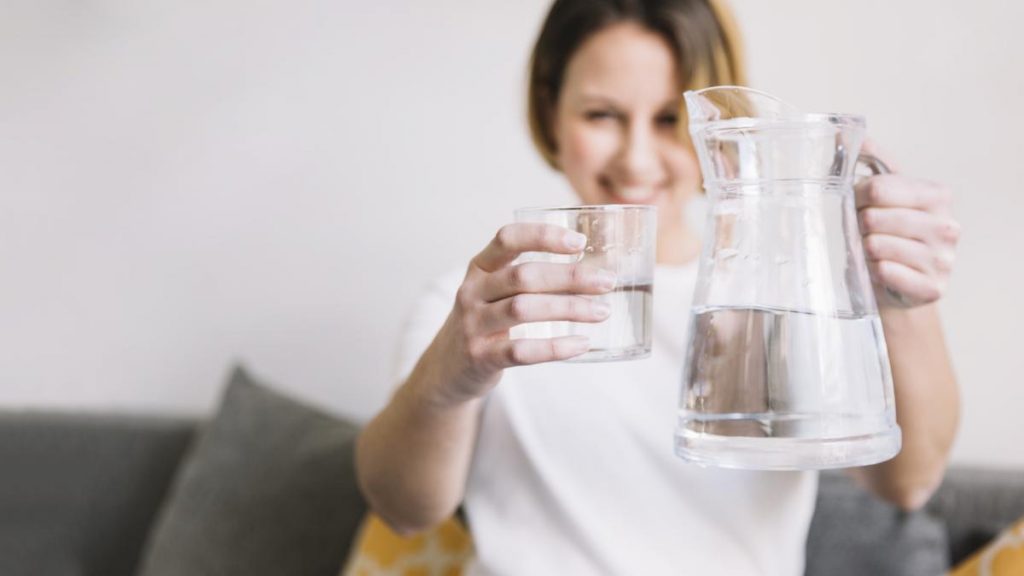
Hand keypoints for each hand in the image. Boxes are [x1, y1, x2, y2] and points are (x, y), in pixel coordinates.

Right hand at [430, 223, 615, 403]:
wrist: (447, 368)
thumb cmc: (486, 322)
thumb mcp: (494, 291)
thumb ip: (529, 278)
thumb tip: (593, 268)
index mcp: (479, 267)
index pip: (507, 239)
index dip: (543, 236)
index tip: (579, 242)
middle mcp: (472, 291)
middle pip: (523, 276)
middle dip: (570, 277)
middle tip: (607, 282)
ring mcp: (473, 325)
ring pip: (524, 310)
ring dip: (569, 309)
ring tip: (602, 311)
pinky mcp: (480, 357)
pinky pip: (522, 351)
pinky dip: (556, 347)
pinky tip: (582, 344)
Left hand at [855, 142, 960, 308]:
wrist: (899, 283)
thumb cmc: (887, 233)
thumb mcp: (883, 194)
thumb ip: (870, 161)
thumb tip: (841, 130)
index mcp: (937, 195)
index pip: (878, 188)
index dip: (857, 198)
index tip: (856, 205)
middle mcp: (947, 226)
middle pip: (873, 218)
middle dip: (858, 226)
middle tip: (862, 233)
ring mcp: (943, 259)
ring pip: (876, 246)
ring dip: (864, 250)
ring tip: (871, 252)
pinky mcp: (932, 288)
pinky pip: (885, 272)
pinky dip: (873, 272)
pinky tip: (879, 270)